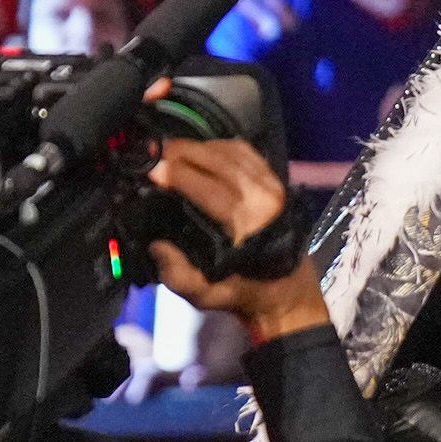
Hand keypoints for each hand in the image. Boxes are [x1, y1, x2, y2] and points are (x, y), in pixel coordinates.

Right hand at [140, 128, 324, 337]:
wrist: (287, 288)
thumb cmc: (243, 289)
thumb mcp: (206, 295)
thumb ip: (179, 276)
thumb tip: (157, 245)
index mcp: (247, 226)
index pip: (209, 189)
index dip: (179, 175)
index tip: (153, 169)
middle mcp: (263, 199)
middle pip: (220, 162)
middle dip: (184, 153)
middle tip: (155, 153)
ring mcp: (273, 186)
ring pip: (232, 152)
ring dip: (199, 147)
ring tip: (171, 150)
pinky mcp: (276, 179)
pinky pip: (246, 152)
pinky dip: (220, 145)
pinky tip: (200, 150)